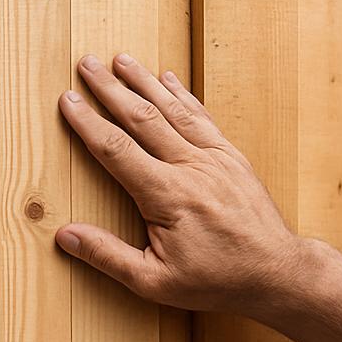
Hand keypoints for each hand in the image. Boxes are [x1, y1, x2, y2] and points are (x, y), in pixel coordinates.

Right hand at [56, 52, 306, 316]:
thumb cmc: (214, 280)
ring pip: (172, 109)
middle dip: (110, 89)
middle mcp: (192, 167)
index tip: (68, 100)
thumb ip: (107, 256)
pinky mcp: (231, 157)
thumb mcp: (153, 281)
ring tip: (121, 60)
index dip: (88, 123)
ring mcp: (215, 157)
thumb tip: (65, 236)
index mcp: (168, 196)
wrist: (275, 272)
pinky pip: (201, 117)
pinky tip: (168, 78)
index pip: (117, 150)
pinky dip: (182, 95)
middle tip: (86, 63)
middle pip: (142, 118)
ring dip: (144, 81)